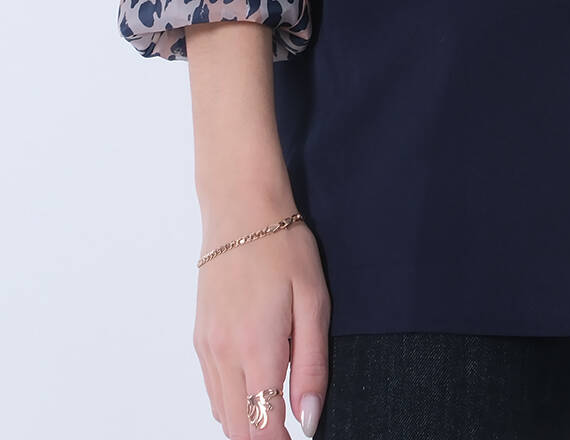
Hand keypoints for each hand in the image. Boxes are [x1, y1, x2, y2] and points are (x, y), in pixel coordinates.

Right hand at [194, 213, 329, 436]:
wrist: (240, 208)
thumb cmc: (282, 247)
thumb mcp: (314, 301)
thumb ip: (312, 365)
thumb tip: (309, 417)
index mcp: (257, 348)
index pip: (263, 427)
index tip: (301, 437)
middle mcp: (224, 354)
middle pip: (239, 428)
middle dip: (265, 438)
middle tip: (292, 426)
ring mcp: (207, 347)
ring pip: (222, 413)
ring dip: (248, 422)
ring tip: (278, 407)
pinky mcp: (200, 338)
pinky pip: (212, 389)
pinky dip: (232, 401)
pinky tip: (255, 385)